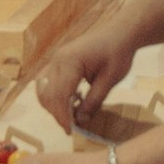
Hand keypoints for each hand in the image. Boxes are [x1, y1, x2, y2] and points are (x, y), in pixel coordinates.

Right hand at [29, 18, 143, 138]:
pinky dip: (54, 95)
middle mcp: (57, 59)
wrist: (120, 32)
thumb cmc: (118, 53)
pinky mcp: (58, 61)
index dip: (62, 116)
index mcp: (70, 62)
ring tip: (71, 114)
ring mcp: (55, 59)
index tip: (70, 131)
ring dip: (53, 104)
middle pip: (46, 94)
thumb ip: (94, 101)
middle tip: (72, 126)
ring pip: (42, 89)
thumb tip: (80, 121)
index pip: (58, 95)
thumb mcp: (110, 80)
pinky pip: (47, 82)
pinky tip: (72, 100)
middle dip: (57, 113)